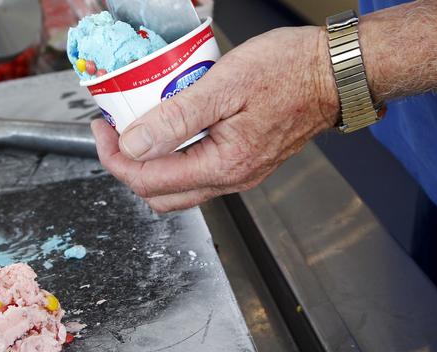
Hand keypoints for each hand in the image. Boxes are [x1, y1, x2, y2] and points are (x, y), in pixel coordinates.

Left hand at [91, 26, 340, 211]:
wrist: (334, 74)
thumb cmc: (290, 72)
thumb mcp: (224, 86)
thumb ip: (175, 120)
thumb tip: (134, 146)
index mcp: (223, 165)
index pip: (149, 179)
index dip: (115, 158)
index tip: (102, 130)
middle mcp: (231, 178)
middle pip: (158, 193)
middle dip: (127, 166)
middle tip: (113, 132)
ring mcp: (238, 173)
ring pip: (176, 187)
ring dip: (148, 163)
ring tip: (136, 130)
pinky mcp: (242, 161)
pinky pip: (195, 172)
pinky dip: (171, 157)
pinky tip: (168, 129)